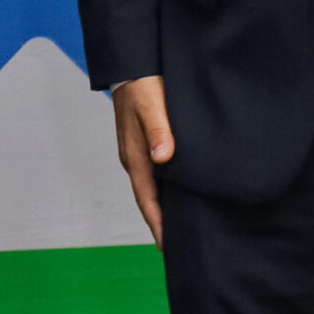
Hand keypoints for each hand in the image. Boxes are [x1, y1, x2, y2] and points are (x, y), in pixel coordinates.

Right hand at [110, 76, 174, 248]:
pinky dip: (166, 190)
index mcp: (135, 156)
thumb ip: (159, 131)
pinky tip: (180, 193)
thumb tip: (163, 157)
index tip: (169, 248)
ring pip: (152, 188)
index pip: (147, 200)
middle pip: (148, 199)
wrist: (130, 65)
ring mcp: (138, 151)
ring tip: (182, 226)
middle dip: (161, 223)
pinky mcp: (145, 143)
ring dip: (164, 207)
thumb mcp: (152, 106)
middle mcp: (134, 158)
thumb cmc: (143, 85)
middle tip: (180, 246)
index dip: (158, 225)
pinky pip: (155, 175)